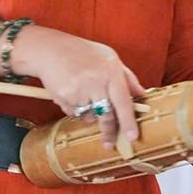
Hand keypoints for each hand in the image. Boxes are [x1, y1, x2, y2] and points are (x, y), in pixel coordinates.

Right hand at [6, 25, 144, 148]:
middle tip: (110, 143)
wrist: (50, 50)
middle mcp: (96, 82)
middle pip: (107, 116)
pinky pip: (75, 113)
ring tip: (84, 94)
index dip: (128, 121)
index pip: (124, 102)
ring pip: (90, 116)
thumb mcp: (109, 57)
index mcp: (111, 72)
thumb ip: (127, 77)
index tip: (132, 137)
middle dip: (109, 132)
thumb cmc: (82, 52)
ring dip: (90, 114)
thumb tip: (141, 94)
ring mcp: (80, 91)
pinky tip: (72, 93)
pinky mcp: (65, 98)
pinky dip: (76, 109)